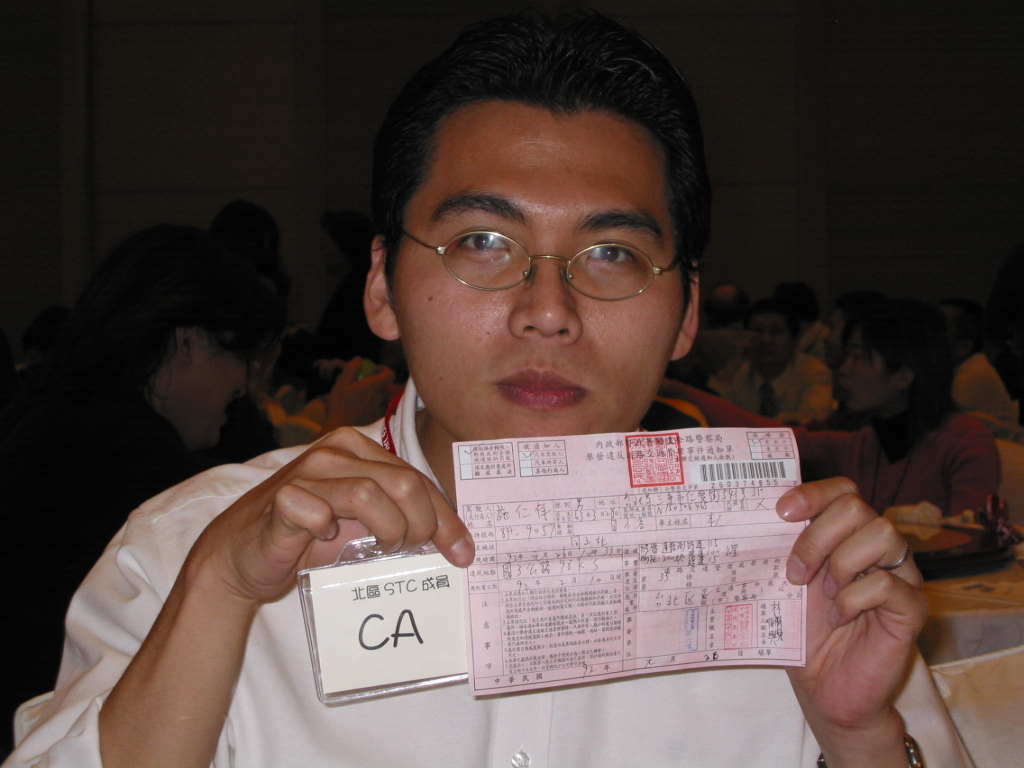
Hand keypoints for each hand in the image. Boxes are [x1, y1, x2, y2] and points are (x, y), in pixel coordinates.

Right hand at [188, 427, 473, 606]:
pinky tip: (325, 540)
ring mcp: (306, 472)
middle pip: (404, 484)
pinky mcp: (281, 499)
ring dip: (388, 529)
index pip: (417, 480)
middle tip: (415, 551)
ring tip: (384, 547)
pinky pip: (316, 511)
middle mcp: (334, 452)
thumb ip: (398, 516)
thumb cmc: (306, 539)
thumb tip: (453, 541)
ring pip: (369, 494)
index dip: (446, 518)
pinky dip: (328, 530)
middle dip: (423, 525)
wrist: (241, 558)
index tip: (463, 553)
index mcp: (358, 449)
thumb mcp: (362, 523)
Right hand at [321, 357, 396, 431]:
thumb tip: (359, 359)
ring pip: (384, 396)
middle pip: (387, 385)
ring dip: (377, 393)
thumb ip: (351, 369)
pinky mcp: (376, 418)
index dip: (384, 369)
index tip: (373, 369)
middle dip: (379, 381)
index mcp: (374, 386)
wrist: (340, 428)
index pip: (390, 374)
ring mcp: (380, 408)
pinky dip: (375, 404)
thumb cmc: (340, 405)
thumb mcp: (342, 383)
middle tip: (366, 381)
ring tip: (363, 394)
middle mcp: (381, 397)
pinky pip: (380, 407)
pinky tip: (361, 406)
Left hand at [778, 478, 925, 762]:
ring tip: (824, 596)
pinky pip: (887, 583)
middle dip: (816, 536)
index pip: (843, 490)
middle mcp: (878, 548)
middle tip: (795, 572)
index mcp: (847, 535)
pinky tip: (841, 617)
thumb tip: (748, 517)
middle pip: (857, 506)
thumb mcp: (786, 584)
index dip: (813, 493)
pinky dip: (854, 598)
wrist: (825, 689)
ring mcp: (901, 575)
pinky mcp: (912, 608)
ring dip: (840, 563)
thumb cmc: (805, 633)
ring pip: (882, 534)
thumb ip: (781, 549)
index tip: (781, 512)